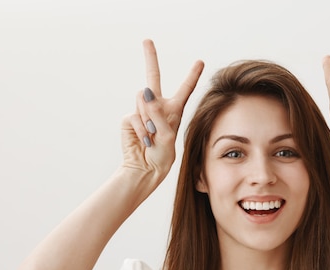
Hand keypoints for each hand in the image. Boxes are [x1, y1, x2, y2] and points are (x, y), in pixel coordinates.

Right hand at [121, 39, 203, 178]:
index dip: (192, 75)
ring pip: (144, 99)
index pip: (185, 89)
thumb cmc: (162, 156)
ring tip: (152, 135)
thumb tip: (145, 91)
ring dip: (149, 117)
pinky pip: (135, 115)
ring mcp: (143, 111)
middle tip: (147, 40)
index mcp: (174, 110)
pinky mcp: (130, 118)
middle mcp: (158, 107)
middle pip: (153, 77)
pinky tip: (144, 140)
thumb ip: (158, 113)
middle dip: (150, 58)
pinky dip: (141, 129)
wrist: (145, 169)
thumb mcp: (167, 136)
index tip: (200, 61)